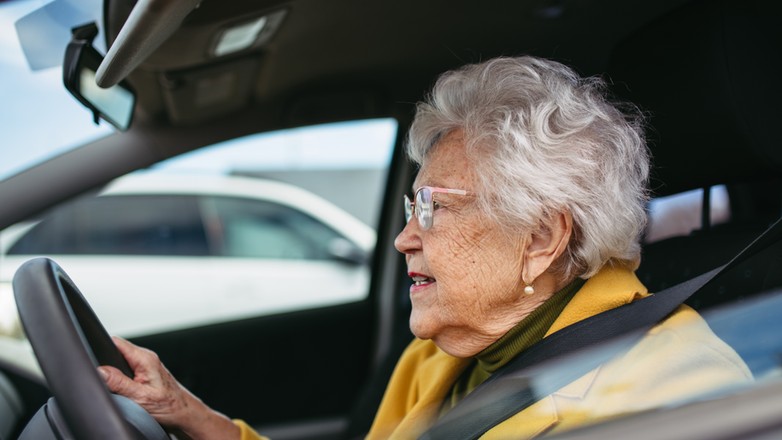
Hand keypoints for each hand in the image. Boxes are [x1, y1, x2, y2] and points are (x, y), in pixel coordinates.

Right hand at [98, 336, 239, 439]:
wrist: (184, 413)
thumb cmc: (170, 406)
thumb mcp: (140, 397)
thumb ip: (119, 383)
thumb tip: (100, 370)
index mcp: (145, 359)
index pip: (116, 342)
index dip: (100, 346)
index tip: (90, 356)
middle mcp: (146, 358)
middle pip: (117, 350)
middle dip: (104, 359)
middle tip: (99, 375)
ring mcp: (146, 365)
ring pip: (121, 360)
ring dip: (112, 369)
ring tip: (110, 382)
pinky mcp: (145, 373)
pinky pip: (127, 368)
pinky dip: (119, 375)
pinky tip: (119, 386)